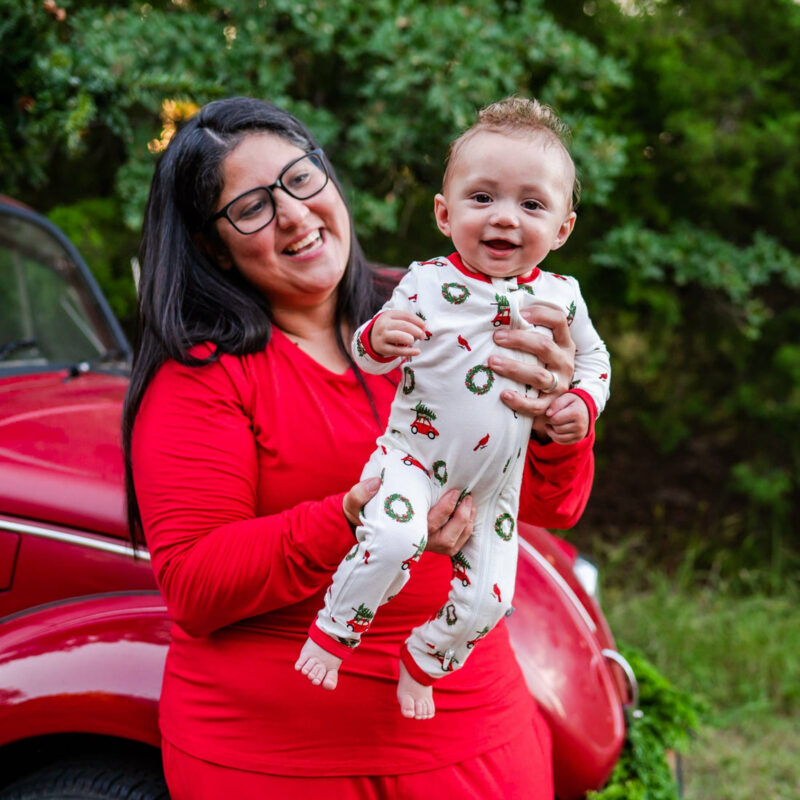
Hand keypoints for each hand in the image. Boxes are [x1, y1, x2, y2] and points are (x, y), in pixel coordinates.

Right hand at [343, 483, 473, 556]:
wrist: (365, 525)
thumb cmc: (362, 514)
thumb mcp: (353, 504)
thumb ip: (358, 494)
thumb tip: (375, 483)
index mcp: (403, 534)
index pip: (430, 525)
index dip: (446, 510)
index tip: (455, 492)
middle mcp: (416, 544)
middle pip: (447, 539)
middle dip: (462, 519)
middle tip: (467, 498)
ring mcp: (426, 547)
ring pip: (454, 544)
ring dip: (467, 525)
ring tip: (470, 504)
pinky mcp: (432, 546)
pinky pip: (455, 545)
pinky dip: (466, 531)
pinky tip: (469, 513)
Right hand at [369, 311, 427, 357]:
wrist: (372, 339)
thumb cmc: (389, 329)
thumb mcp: (394, 320)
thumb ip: (407, 321)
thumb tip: (424, 328)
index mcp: (388, 315)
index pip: (406, 316)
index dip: (418, 321)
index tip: (425, 327)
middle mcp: (383, 324)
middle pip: (404, 326)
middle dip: (417, 331)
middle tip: (423, 336)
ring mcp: (382, 336)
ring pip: (400, 337)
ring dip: (411, 339)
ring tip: (415, 342)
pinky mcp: (382, 348)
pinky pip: (398, 350)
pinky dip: (409, 352)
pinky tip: (417, 351)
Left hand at [488, 304, 575, 418]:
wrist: (556, 402)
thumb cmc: (540, 364)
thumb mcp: (542, 348)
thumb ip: (529, 332)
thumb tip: (502, 311)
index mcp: (564, 343)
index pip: (559, 320)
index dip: (541, 314)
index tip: (519, 313)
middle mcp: (565, 362)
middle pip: (544, 346)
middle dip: (518, 339)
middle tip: (496, 337)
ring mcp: (559, 384)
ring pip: (538, 375)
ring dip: (514, 368)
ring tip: (492, 362)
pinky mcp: (550, 405)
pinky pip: (536, 405)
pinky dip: (519, 401)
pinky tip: (503, 394)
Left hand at [538, 392, 589, 443]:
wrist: (587, 409)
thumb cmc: (574, 402)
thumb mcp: (567, 397)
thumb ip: (556, 403)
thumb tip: (548, 414)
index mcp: (577, 413)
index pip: (556, 419)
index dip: (550, 416)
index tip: (551, 413)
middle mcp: (580, 425)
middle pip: (557, 429)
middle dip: (551, 424)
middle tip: (552, 418)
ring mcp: (580, 434)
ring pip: (558, 437)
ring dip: (551, 432)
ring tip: (550, 425)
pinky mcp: (578, 439)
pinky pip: (562, 442)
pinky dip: (555, 437)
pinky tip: (554, 430)